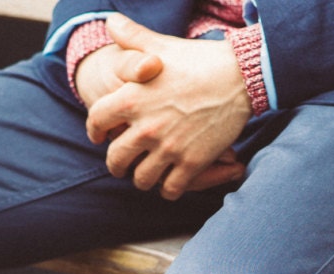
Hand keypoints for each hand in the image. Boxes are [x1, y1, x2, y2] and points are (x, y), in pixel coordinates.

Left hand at [86, 13, 251, 199]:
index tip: (98, 137)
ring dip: (142, 180)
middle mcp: (146, 127)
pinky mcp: (192, 163)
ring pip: (142, 179)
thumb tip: (111, 22)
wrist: (239, 78)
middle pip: (116, 158)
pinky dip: (168, 190)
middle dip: (116, 165)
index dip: (94, 130)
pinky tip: (170, 184)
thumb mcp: (161, 46)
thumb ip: (132, 38)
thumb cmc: (199, 60)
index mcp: (132, 98)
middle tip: (121, 166)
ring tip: (146, 176)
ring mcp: (169, 148)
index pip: (97, 120)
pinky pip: (171, 189)